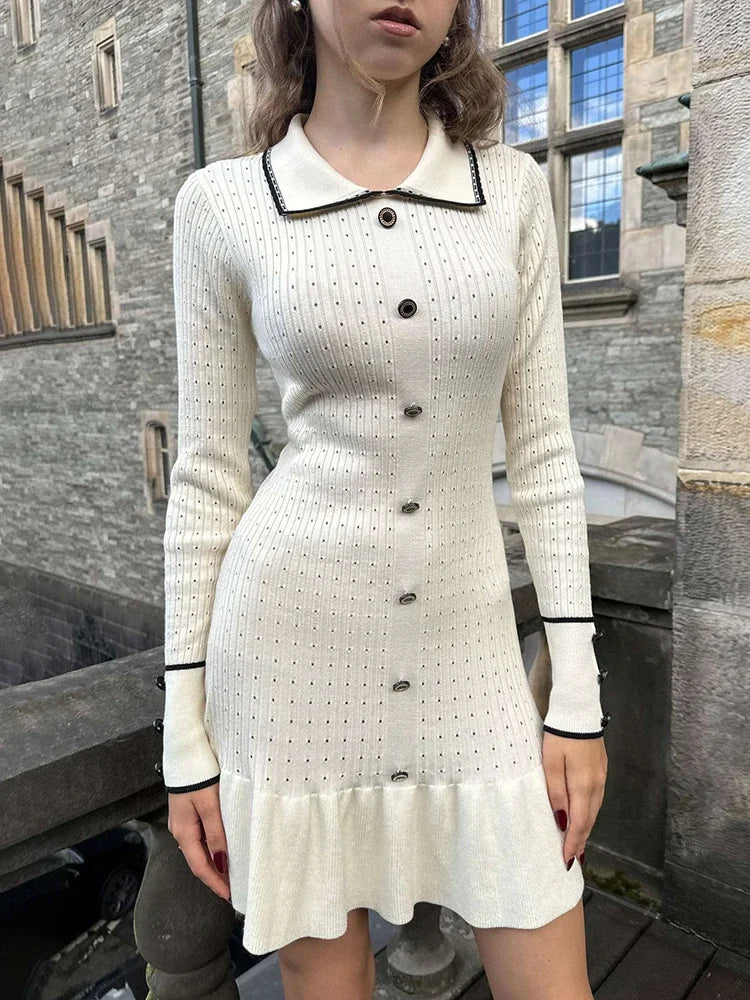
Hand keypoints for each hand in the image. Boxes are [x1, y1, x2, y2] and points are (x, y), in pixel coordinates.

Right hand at [167, 783, 230, 900]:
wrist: (186, 752)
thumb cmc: (199, 777)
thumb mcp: (210, 806)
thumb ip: (216, 834)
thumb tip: (221, 863)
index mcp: (183, 831)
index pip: (200, 866)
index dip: (214, 882)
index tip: (229, 895)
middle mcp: (180, 829)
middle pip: (198, 859)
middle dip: (215, 875)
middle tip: (234, 886)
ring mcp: (183, 821)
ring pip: (200, 848)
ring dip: (214, 860)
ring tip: (232, 870)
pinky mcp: (189, 811)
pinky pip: (201, 836)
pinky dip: (212, 846)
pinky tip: (222, 847)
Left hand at [542, 732, 607, 867]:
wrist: (578, 712)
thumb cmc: (560, 736)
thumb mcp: (550, 763)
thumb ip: (555, 792)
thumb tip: (561, 820)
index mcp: (583, 785)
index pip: (579, 823)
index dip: (572, 842)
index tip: (566, 860)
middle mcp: (596, 785)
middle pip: (589, 820)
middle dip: (580, 841)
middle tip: (572, 859)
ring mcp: (601, 777)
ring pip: (594, 810)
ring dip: (586, 829)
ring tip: (577, 844)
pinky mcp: (601, 770)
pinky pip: (596, 799)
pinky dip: (589, 814)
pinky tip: (583, 817)